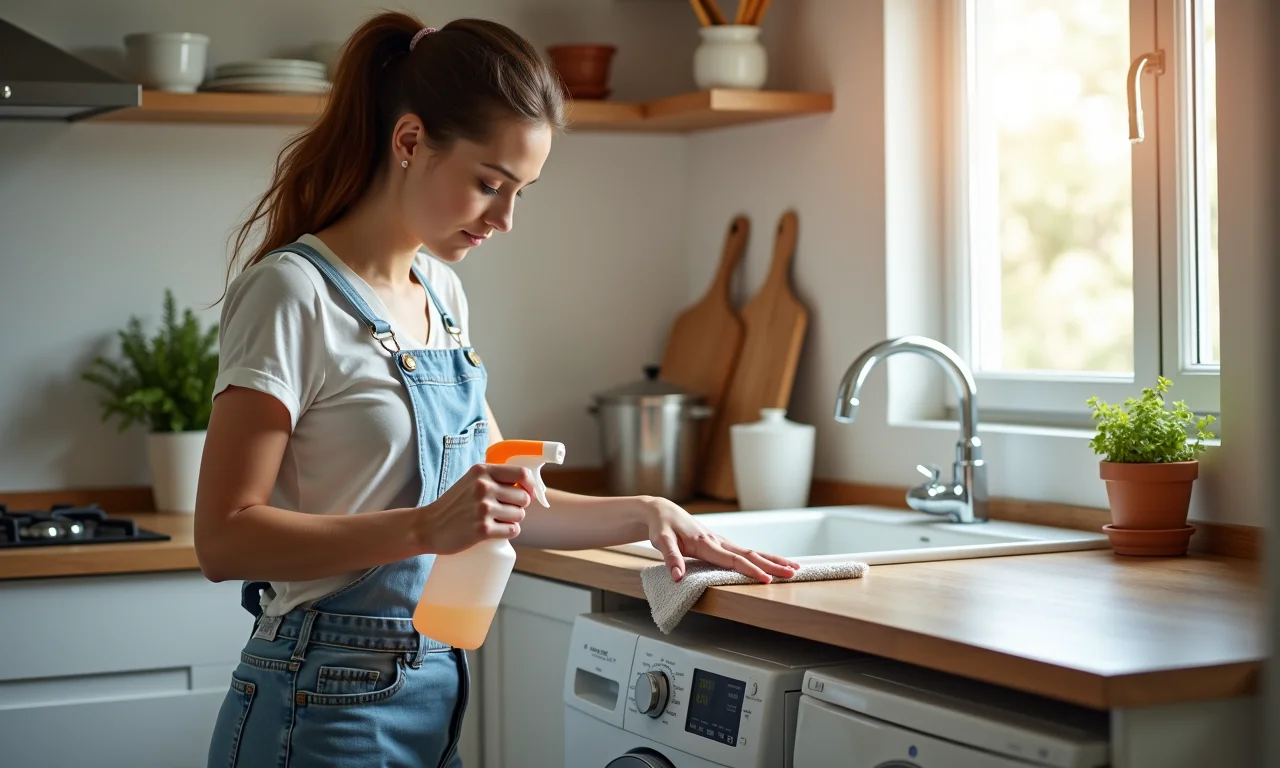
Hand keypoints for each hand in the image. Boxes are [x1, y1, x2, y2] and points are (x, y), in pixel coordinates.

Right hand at [416, 464, 533, 554]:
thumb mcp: (471, 481)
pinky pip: (513, 530)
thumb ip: (494, 478)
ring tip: (496, 521)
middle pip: (523, 498)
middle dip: (519, 506)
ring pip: (519, 515)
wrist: (428, 527)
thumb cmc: (454, 504)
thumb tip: (526, 487)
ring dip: (513, 520)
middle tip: (504, 511)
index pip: (522, 474)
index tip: (527, 494)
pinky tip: (496, 531)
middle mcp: (483, 487)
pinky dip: (508, 532)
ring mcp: (483, 508)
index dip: (530, 486)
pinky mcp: (483, 529)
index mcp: (482, 471)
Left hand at [642, 498, 799, 582]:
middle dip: (773, 565)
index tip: (767, 579)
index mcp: (705, 544)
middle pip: (750, 555)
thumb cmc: (661, 526)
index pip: (733, 560)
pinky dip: (761, 557)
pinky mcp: (720, 543)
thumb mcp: (661, 541)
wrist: (661, 511)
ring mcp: (721, 542)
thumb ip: (671, 559)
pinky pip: (745, 552)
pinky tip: (771, 563)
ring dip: (772, 560)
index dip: (750, 570)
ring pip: (751, 552)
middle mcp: (717, 542)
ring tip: (793, 568)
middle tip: (794, 573)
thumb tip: (677, 577)